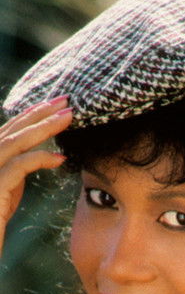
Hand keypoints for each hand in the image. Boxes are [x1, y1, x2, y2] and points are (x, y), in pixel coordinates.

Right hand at [0, 97, 71, 255]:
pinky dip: (38, 160)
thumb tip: (44, 157)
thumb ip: (18, 172)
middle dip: (41, 113)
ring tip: (69, 118)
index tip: (60, 104)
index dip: (35, 114)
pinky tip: (60, 158)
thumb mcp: (7, 192)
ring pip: (13, 143)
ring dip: (42, 128)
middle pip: (12, 129)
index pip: (11, 129)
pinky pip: (16, 169)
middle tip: (69, 100)